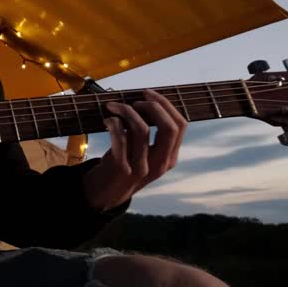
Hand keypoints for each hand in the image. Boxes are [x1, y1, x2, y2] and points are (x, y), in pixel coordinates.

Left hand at [82, 89, 185, 210]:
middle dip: (154, 106)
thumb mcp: (146, 153)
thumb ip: (151, 134)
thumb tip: (145, 100)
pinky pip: (120, 137)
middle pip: (169, 127)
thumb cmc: (125, 165)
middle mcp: (161, 163)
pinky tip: (107, 120)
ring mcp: (143, 167)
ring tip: (114, 107)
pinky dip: (113, 123)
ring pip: (142, 129)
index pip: (181, 125)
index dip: (166, 105)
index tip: (149, 93)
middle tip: (136, 99)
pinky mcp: (122, 168)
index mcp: (170, 158)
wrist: (106, 193)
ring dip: (127, 110)